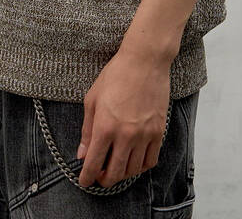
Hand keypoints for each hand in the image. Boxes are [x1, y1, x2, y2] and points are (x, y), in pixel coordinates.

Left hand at [76, 44, 170, 187]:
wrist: (145, 60)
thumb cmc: (116, 75)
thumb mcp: (93, 99)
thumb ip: (87, 130)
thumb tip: (82, 154)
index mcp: (105, 127)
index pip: (93, 164)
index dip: (87, 177)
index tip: (84, 181)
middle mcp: (125, 135)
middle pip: (114, 174)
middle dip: (103, 180)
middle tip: (99, 176)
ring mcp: (144, 135)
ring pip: (133, 170)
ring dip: (122, 173)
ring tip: (116, 166)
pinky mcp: (158, 132)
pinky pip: (151, 160)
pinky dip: (141, 166)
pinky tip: (134, 160)